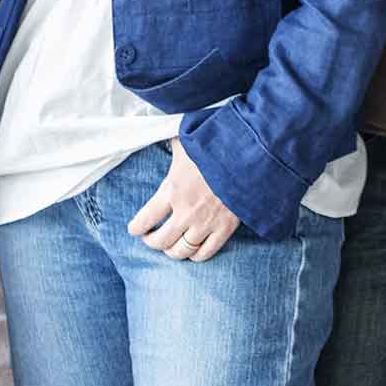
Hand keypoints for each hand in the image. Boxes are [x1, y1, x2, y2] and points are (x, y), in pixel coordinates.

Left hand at [127, 141, 243, 261]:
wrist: (251, 154)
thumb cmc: (216, 144)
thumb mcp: (186, 140)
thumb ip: (170, 144)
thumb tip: (155, 129)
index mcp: (172, 189)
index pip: (144, 220)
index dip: (136, 228)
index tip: (135, 228)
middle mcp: (186, 211)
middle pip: (159, 242)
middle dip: (151, 242)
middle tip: (151, 237)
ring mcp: (206, 223)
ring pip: (181, 251)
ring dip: (172, 251)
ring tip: (171, 245)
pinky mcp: (225, 229)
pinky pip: (205, 254)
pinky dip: (196, 255)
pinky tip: (192, 248)